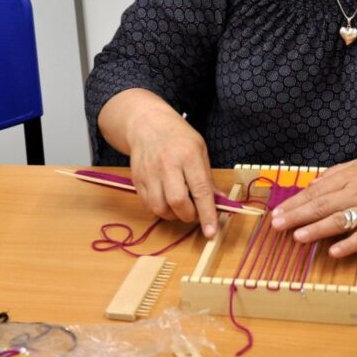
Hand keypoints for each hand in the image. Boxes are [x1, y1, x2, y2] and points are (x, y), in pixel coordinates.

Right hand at [125, 107, 219, 237]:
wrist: (146, 124)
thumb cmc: (178, 137)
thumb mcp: (200, 150)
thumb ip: (207, 178)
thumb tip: (219, 202)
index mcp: (188, 156)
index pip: (200, 190)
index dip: (207, 214)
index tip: (211, 232)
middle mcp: (167, 164)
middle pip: (177, 202)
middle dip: (189, 216)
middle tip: (194, 211)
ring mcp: (149, 173)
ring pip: (160, 208)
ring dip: (173, 215)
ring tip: (179, 205)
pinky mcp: (137, 180)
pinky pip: (148, 205)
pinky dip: (160, 209)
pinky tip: (165, 199)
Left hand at [269, 157, 356, 256]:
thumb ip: (335, 174)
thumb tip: (312, 184)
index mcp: (350, 178)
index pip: (316, 192)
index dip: (295, 202)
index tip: (277, 211)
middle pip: (323, 206)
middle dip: (297, 216)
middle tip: (277, 225)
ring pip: (340, 221)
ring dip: (317, 230)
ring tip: (298, 236)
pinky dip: (349, 245)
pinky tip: (334, 251)